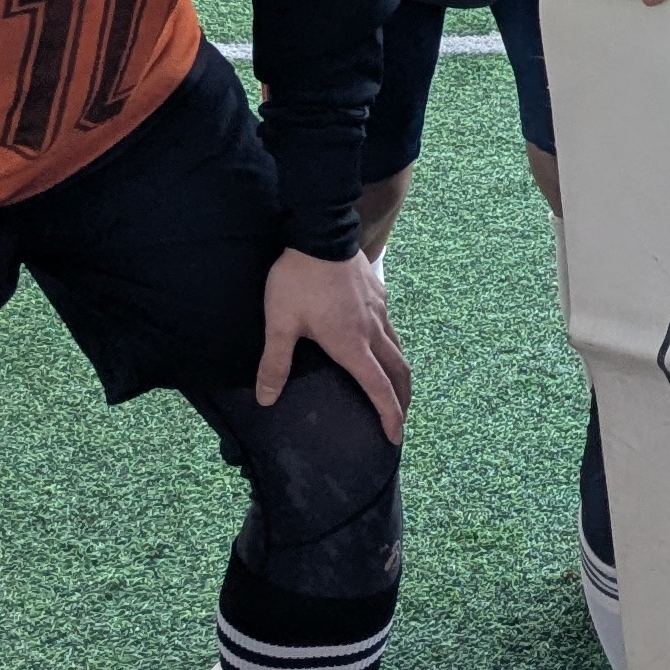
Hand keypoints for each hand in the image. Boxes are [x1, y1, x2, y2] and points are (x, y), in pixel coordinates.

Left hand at [259, 241, 409, 441]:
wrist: (321, 232)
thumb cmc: (298, 281)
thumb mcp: (280, 323)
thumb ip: (275, 362)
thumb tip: (267, 399)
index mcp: (351, 344)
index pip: (378, 388)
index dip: (389, 415)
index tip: (395, 436)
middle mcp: (372, 330)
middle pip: (399, 371)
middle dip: (403, 399)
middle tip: (401, 419)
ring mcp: (379, 310)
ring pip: (398, 348)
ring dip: (400, 373)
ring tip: (395, 386)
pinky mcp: (378, 293)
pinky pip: (390, 326)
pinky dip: (391, 346)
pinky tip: (378, 342)